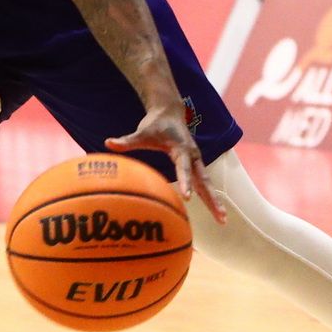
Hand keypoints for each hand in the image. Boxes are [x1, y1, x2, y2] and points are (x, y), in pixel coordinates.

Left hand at [107, 109, 225, 223]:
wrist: (170, 111)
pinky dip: (209, 197)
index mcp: (181, 149)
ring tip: (223, 220)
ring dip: (215, 201)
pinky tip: (215, 211)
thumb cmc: (155, 124)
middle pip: (204, 180)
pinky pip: (204, 183)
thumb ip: (127, 141)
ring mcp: (196, 161)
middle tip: (220, 217)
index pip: (183, 168)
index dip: (185, 182)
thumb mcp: (142, 132)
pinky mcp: (195, 165)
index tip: (187, 197)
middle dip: (212, 198)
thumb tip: (108, 143)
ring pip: (207, 184)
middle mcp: (193, 156)